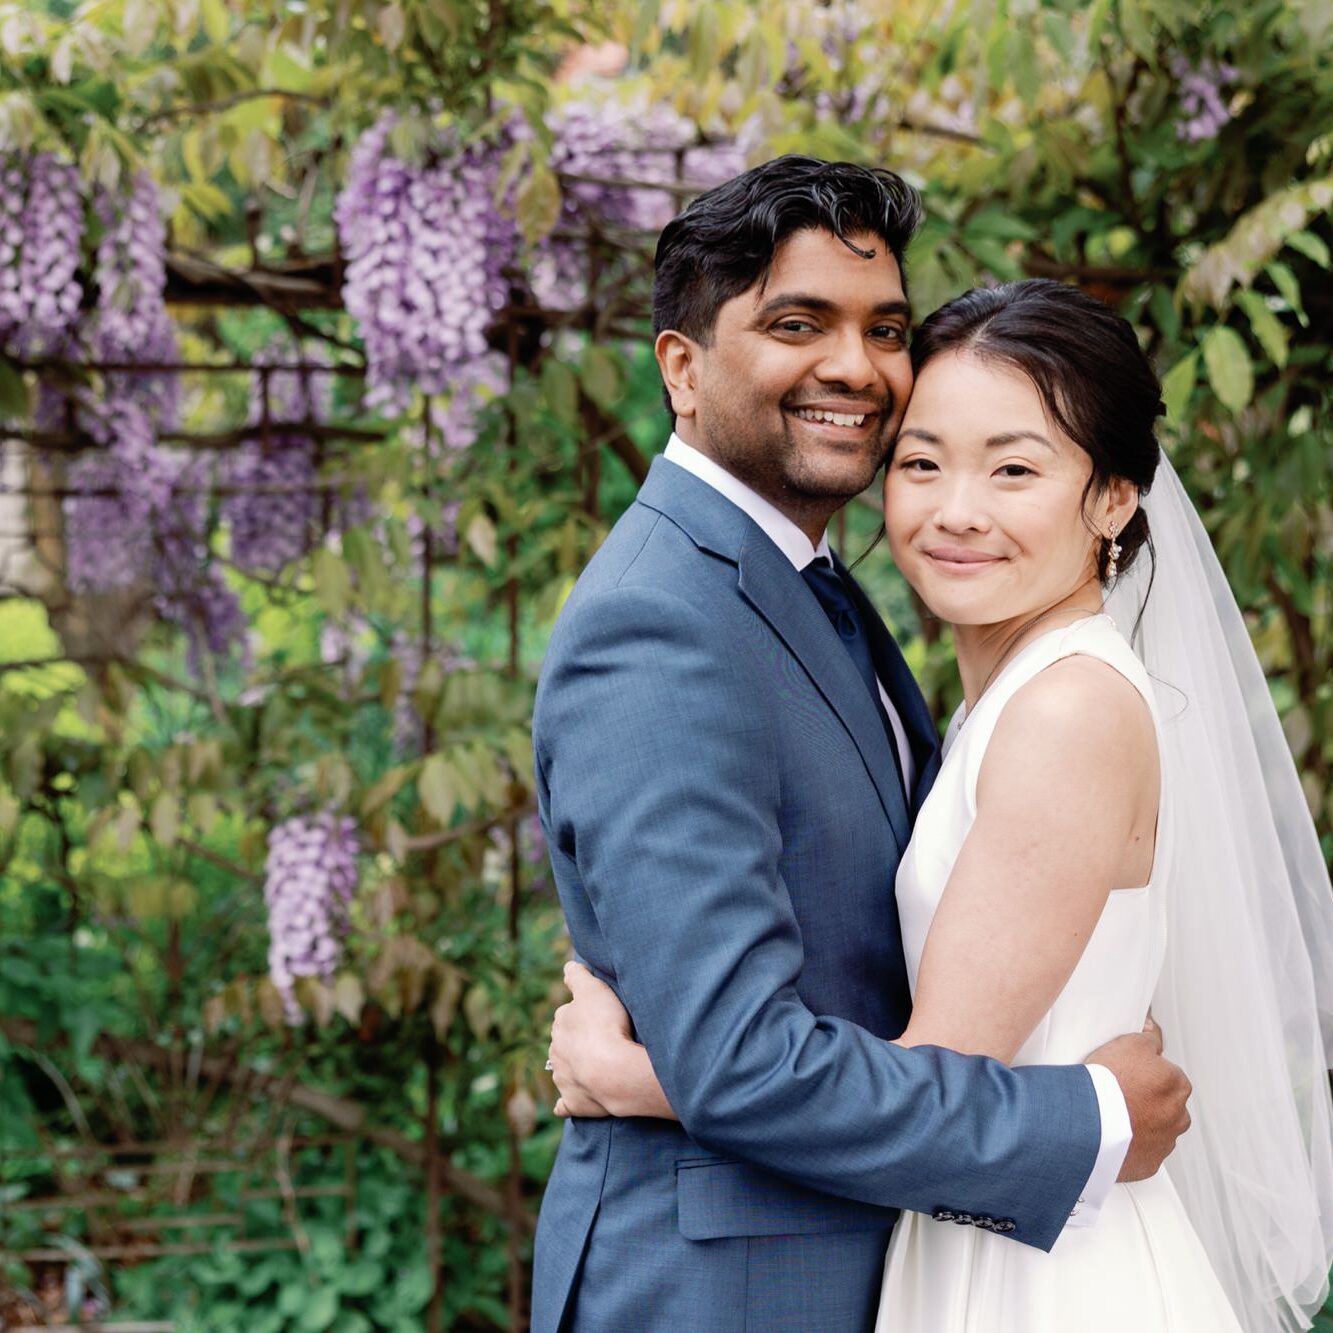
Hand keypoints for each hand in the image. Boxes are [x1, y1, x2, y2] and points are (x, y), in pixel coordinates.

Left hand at [548, 962, 677, 1119]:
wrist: (613, 1072)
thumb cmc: (605, 1026)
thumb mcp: (593, 989)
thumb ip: (578, 976)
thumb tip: (568, 967)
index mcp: (560, 1024)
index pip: (567, 1014)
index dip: (583, 1014)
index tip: (599, 1015)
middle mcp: (556, 1052)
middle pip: (564, 1043)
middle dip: (577, 1041)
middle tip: (601, 1040)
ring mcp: (563, 1079)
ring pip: (563, 1070)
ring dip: (573, 1069)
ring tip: (596, 1068)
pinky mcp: (573, 1102)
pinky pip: (564, 1103)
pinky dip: (564, 1103)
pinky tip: (564, 1104)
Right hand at [1085, 1026, 1191, 1181]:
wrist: (1090, 1123)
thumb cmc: (1110, 1084)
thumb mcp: (1131, 1043)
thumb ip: (1148, 1038)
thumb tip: (1153, 1032)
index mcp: (1177, 1085)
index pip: (1167, 1073)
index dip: (1144, 1070)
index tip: (1128, 1071)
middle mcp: (1178, 1116)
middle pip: (1164, 1103)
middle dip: (1146, 1099)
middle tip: (1118, 1091)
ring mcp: (1164, 1142)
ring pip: (1154, 1129)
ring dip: (1139, 1122)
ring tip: (1111, 1114)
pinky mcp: (1147, 1164)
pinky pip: (1141, 1151)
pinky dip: (1130, 1144)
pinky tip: (1111, 1133)